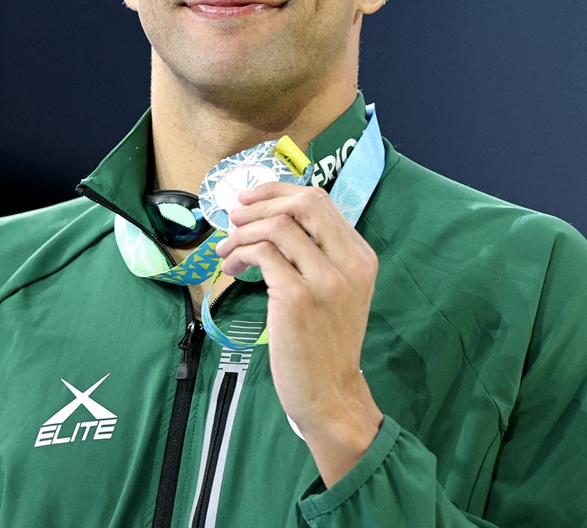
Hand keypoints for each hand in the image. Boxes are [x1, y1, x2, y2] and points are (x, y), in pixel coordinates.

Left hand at [216, 182, 383, 485]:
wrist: (330, 394)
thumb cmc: (325, 344)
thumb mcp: (337, 292)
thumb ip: (318, 255)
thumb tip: (273, 219)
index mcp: (360, 257)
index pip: (320, 201)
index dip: (279, 192)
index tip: (251, 199)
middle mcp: (349, 263)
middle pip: (304, 203)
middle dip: (262, 202)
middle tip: (235, 216)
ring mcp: (325, 281)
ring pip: (277, 227)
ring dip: (243, 233)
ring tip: (226, 250)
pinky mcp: (297, 299)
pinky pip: (262, 255)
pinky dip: (240, 254)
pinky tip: (231, 268)